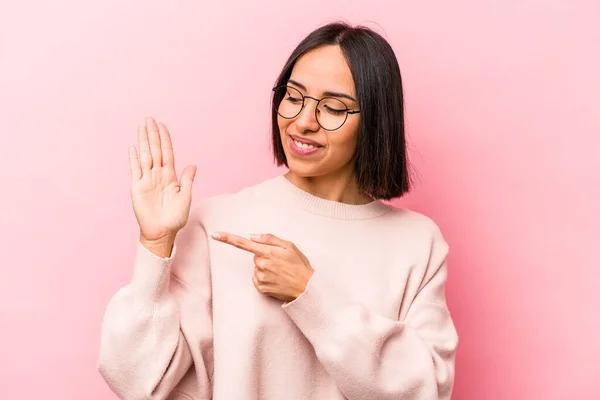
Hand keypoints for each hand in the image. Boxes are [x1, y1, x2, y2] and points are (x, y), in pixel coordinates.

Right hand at [129, 117, 196, 242]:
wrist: (162, 233)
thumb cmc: (175, 218)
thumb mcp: (185, 198)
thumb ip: (187, 180)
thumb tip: (192, 164)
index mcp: (170, 176)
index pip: (167, 153)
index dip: (165, 139)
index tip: (162, 125)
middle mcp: (157, 175)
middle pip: (155, 150)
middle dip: (153, 135)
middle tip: (150, 119)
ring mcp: (146, 180)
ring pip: (145, 156)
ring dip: (144, 141)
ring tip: (142, 127)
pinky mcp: (137, 187)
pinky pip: (135, 169)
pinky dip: (133, 158)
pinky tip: (132, 147)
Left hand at [211, 232, 313, 301]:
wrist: (306, 289)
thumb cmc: (300, 265)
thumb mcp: (290, 246)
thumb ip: (270, 239)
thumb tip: (252, 236)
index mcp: (268, 252)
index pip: (243, 243)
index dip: (227, 238)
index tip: (214, 234)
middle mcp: (262, 265)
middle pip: (255, 256)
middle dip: (265, 256)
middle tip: (280, 262)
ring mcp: (260, 277)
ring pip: (256, 268)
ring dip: (266, 268)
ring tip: (281, 272)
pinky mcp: (261, 288)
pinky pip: (257, 279)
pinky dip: (265, 278)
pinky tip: (276, 280)